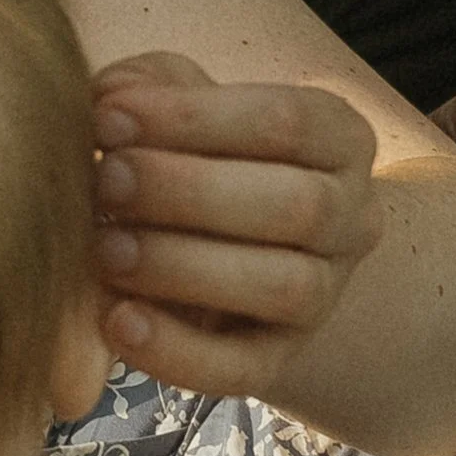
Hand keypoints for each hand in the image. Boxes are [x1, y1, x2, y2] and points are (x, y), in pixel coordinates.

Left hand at [91, 53, 383, 399]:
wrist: (225, 245)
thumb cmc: (194, 154)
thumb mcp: (181, 103)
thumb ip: (150, 87)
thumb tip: (113, 102)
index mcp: (336, 137)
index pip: (287, 121)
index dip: (194, 119)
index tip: (108, 117)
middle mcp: (351, 216)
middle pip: (296, 205)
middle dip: (190, 192)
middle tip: (105, 181)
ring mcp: (323, 295)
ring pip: (284, 287)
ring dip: (185, 267)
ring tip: (105, 249)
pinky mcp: (278, 358)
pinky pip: (243, 369)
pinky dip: (178, 351)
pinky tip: (116, 321)